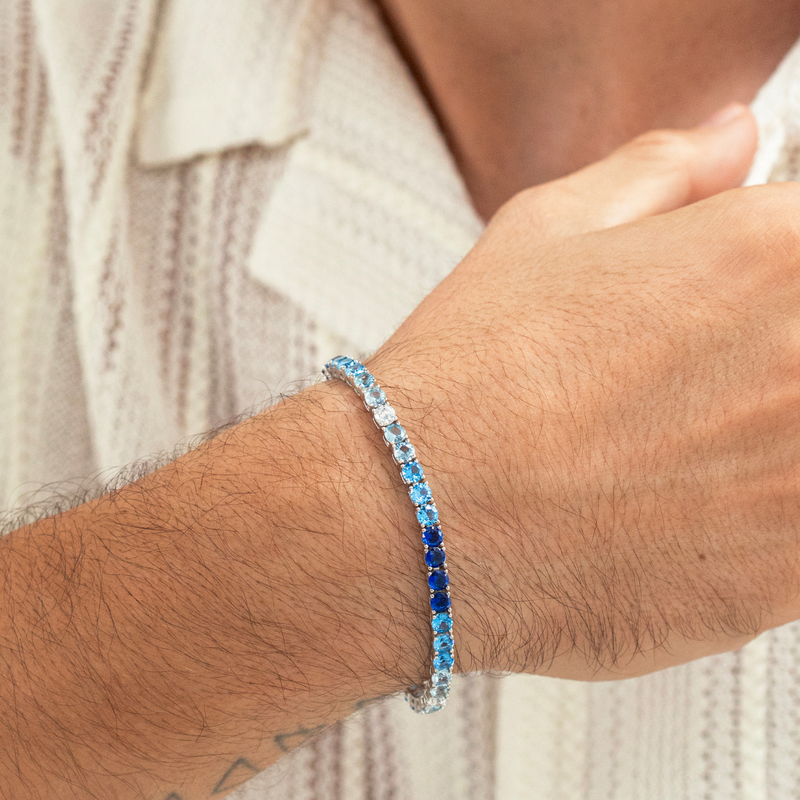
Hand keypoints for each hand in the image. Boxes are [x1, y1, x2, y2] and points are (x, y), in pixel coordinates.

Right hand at [370, 103, 799, 680]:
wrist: (409, 523)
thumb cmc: (463, 385)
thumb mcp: (544, 233)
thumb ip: (661, 172)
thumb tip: (731, 140)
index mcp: (772, 254)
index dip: (763, 282)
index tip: (727, 309)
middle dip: (761, 363)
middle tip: (683, 390)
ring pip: (799, 445)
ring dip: (756, 443)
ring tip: (673, 453)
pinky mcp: (791, 581)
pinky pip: (798, 533)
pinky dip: (755, 521)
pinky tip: (678, 512)